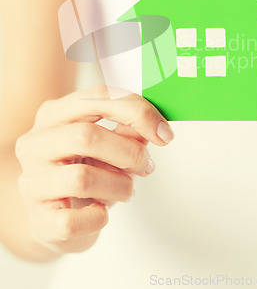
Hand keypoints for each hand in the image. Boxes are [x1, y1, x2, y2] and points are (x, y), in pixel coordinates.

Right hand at [15, 85, 173, 254]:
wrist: (51, 217)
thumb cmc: (83, 171)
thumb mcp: (106, 144)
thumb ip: (128, 130)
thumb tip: (155, 128)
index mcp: (54, 113)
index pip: (99, 95)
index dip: (138, 111)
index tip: (164, 132)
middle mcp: (36, 143)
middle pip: (87, 136)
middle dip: (129, 152)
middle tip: (147, 166)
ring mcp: (32, 181)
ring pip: (82, 178)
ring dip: (120, 186)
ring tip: (126, 190)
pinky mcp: (38, 219)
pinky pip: (76, 220)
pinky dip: (99, 217)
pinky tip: (101, 212)